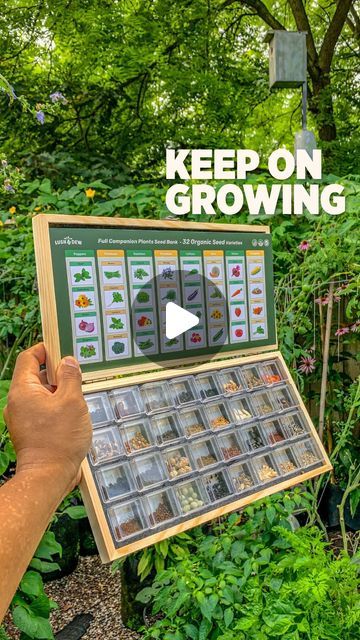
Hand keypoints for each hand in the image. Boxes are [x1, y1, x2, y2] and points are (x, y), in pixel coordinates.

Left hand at [4, 343, 91, 491]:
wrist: (48, 477)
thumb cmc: (59, 440)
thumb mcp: (72, 401)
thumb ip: (70, 377)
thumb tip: (68, 361)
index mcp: (23, 390)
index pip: (28, 358)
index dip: (45, 350)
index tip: (62, 349)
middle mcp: (18, 402)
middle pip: (35, 376)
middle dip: (57, 373)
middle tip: (77, 375)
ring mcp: (22, 418)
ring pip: (41, 394)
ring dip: (59, 392)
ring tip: (78, 398)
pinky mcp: (30, 431)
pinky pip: (42, 410)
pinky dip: (56, 407)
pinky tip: (73, 415)